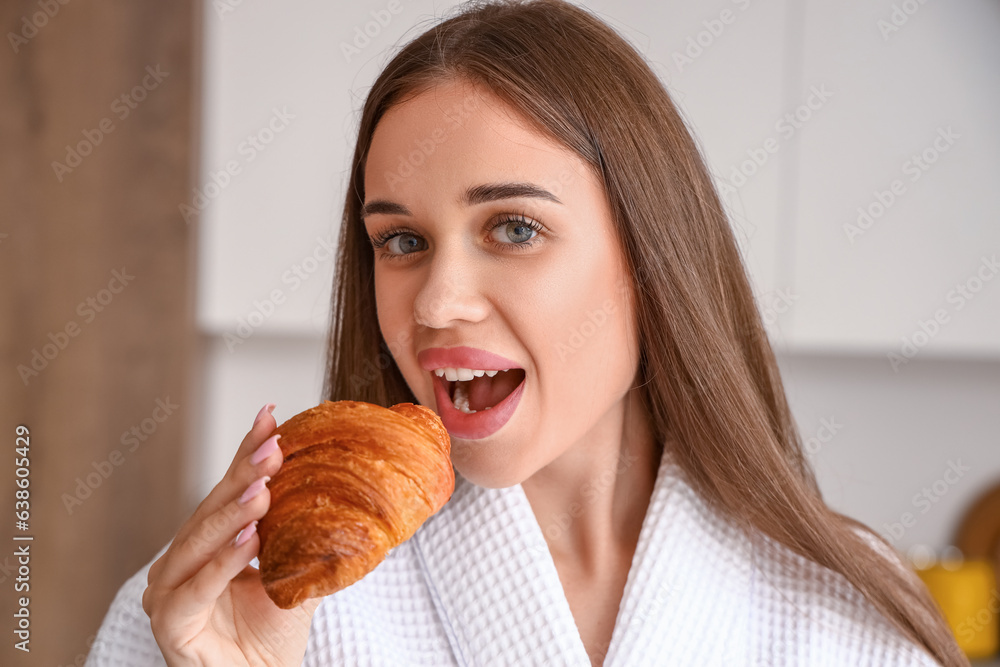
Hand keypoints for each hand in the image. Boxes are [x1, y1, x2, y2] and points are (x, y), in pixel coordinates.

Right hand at [142, 404, 320, 665]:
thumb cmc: (272, 634)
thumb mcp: (293, 573)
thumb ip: (304, 536)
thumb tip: (346, 490)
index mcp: (205, 545)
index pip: (228, 490)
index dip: (246, 453)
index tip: (269, 415)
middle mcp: (179, 562)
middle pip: (212, 508)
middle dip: (244, 474)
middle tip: (274, 445)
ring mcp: (167, 592)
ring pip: (198, 542)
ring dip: (232, 513)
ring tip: (264, 489)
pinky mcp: (169, 624)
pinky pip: (195, 588)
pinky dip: (223, 562)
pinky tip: (250, 539)